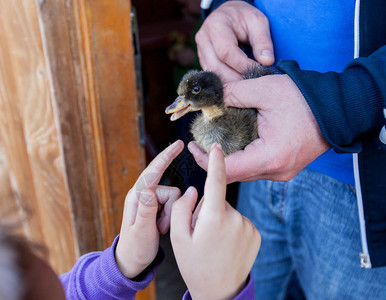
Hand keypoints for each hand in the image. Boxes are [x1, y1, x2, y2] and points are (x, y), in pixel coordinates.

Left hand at [115, 140, 183, 277]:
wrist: (132, 261)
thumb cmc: (135, 248)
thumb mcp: (142, 232)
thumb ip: (146, 210)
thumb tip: (148, 190)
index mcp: (136, 197)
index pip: (153, 171)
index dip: (167, 157)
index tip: (179, 144)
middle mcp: (142, 195)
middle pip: (170, 190)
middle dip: (171, 209)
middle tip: (160, 228)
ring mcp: (149, 200)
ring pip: (175, 198)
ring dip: (171, 215)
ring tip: (160, 229)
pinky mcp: (155, 206)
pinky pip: (173, 205)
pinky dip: (171, 216)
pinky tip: (161, 228)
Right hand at [171, 143, 260, 299]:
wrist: (220, 292)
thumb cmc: (195, 264)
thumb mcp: (178, 237)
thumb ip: (182, 207)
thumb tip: (194, 190)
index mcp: (214, 217)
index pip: (216, 181)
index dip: (216, 162)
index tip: (217, 147)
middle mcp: (235, 218)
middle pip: (217, 200)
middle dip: (207, 209)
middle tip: (201, 234)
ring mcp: (248, 226)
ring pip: (228, 211)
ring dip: (219, 220)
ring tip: (214, 243)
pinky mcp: (256, 234)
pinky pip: (239, 221)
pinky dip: (231, 227)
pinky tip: (226, 245)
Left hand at [188, 75, 329, 182]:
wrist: (339, 109)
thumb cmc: (306, 99)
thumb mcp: (266, 90)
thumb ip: (234, 93)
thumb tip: (211, 98)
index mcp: (270, 156)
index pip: (228, 170)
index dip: (206, 160)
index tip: (193, 146)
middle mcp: (276, 171)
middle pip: (234, 174)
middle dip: (213, 161)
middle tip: (199, 143)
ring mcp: (282, 172)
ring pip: (245, 173)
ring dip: (228, 160)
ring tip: (213, 142)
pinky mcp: (285, 168)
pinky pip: (257, 169)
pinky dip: (242, 158)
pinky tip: (235, 144)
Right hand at [195, 1, 273, 81]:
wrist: (229, 14)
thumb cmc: (244, 18)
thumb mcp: (258, 23)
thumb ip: (263, 42)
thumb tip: (267, 62)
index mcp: (216, 25)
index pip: (226, 52)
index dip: (243, 65)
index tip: (259, 71)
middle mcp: (203, 38)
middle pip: (216, 66)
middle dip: (236, 78)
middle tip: (253, 82)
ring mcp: (200, 50)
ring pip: (213, 73)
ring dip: (230, 82)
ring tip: (247, 83)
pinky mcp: (202, 60)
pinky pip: (213, 75)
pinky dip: (225, 81)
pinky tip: (238, 82)